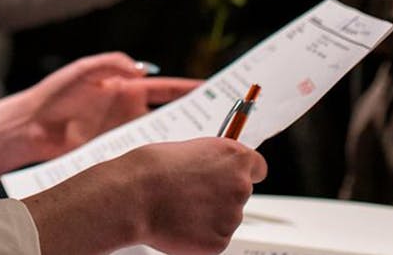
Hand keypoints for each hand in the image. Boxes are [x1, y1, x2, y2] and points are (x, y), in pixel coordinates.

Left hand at [9, 53, 197, 161]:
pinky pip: (140, 155)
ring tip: (203, 150)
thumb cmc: (54, 94)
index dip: (190, 90)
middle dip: (194, 119)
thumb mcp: (84, 70)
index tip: (213, 92)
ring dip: (178, 142)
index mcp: (127, 87)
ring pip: (159, 137)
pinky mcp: (112, 153)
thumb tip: (143, 69)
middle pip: (170, 114)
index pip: (167, 88)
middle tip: (220, 127)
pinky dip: (156, 160)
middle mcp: (130, 110)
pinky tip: (172, 166)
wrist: (28, 128)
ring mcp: (123, 133)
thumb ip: (113, 64)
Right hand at [23, 138, 265, 254]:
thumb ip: (212, 162)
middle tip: (192, 195)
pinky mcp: (219, 242)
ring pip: (226, 218)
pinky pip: (214, 239)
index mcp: (235, 158)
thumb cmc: (153, 168)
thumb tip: (215, 171)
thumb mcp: (190, 149)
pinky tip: (180, 224)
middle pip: (240, 194)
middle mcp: (240, 186)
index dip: (243, 172)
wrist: (134, 196)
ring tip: (180, 208)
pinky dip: (200, 235)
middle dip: (221, 195)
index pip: (258, 167)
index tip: (233, 177)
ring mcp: (231, 217)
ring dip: (209, 216)